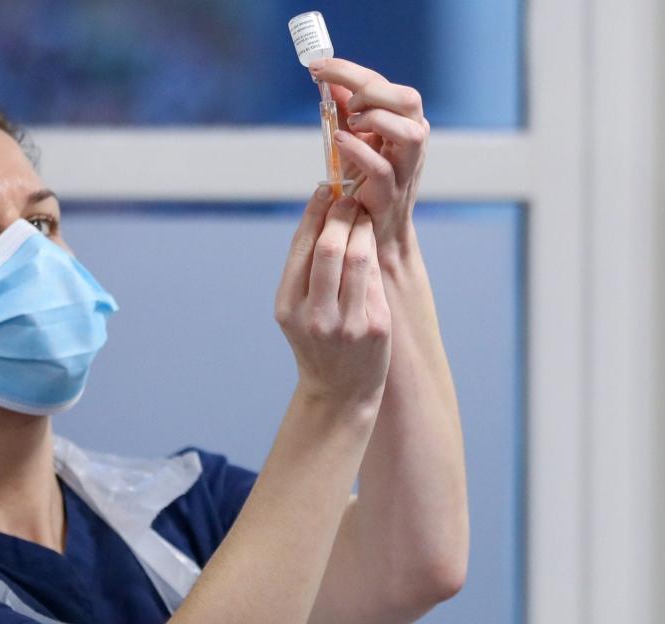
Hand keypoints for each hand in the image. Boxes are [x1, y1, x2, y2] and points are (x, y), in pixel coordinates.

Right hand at [275, 189, 392, 411]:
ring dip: (363, 228)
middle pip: (330, 247)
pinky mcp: (375, 327)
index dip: (315, 212)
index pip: (302, 247)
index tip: (326, 189)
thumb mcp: (296, 312)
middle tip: (350, 199)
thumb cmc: (316, 343)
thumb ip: (303, 269)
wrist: (339, 392)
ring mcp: (347, 323)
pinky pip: (376, 278)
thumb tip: (319, 210)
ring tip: (363, 217)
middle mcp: (315, 316)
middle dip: (342, 215)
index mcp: (288, 307)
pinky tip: (372, 243)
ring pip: (358, 257)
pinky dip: (374, 254)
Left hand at [310, 58, 428, 258]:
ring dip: (375, 119)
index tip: (317, 66)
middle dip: (370, 90)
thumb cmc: (365, 181)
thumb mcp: (356, 139)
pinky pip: (381, 167)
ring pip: (409, 131)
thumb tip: (330, 80)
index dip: (349, 71)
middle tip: (344, 101)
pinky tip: (339, 141)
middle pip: (408, 99)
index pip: (383, 84)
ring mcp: (406, 168)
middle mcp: (413, 141)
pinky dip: (360, 151)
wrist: (372, 229)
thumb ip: (347, 111)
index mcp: (404, 121)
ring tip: (349, 123)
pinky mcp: (391, 193)